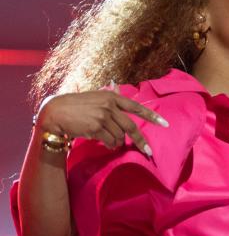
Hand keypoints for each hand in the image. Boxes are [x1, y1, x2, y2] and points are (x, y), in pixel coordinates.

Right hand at [35, 88, 167, 156]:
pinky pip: (110, 141)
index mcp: (111, 96)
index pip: (136, 107)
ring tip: (108, 140)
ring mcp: (103, 117)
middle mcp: (109, 106)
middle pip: (131, 127)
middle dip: (140, 140)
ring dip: (116, 142)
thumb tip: (118, 85)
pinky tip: (104, 143)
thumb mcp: (94, 96)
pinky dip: (109, 145)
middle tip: (148, 151)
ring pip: (119, 136)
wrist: (55, 112)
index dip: (151, 116)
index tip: (165, 123)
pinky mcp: (96, 128)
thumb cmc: (76, 105)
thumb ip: (109, 95)